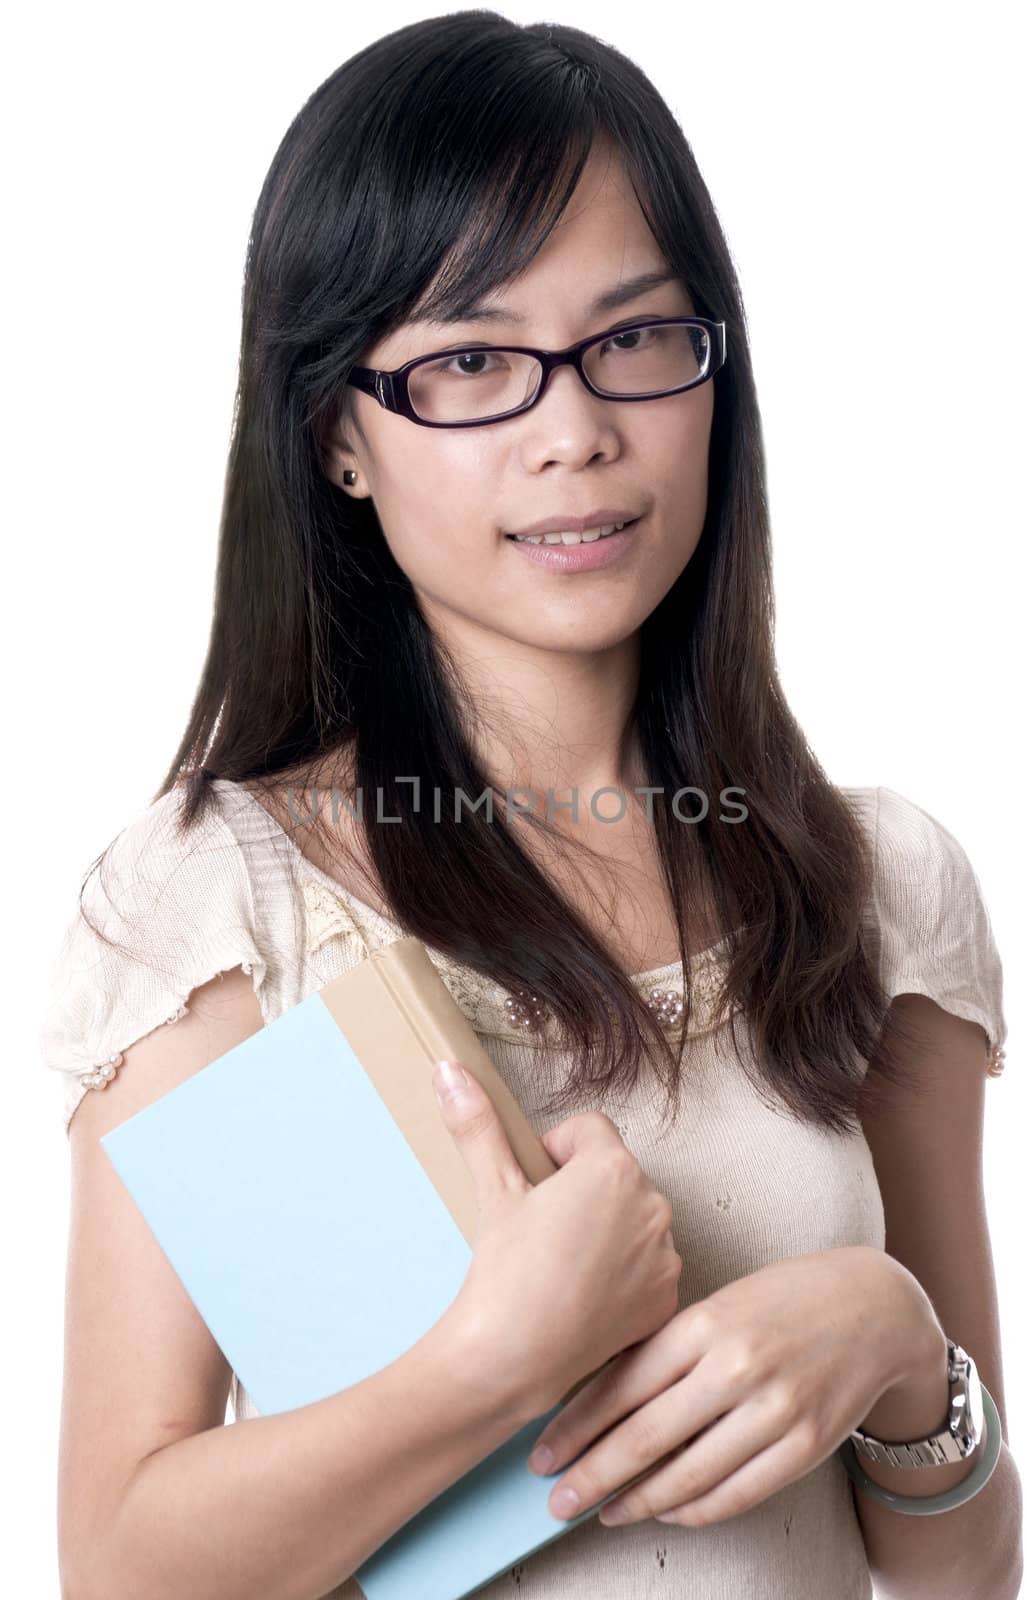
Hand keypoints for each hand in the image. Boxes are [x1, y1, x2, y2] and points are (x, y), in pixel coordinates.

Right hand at [431, 1060, 681, 1417]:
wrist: (514, 1359)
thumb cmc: (505, 1272)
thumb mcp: (494, 1190)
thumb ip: (478, 1124)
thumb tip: (449, 1069)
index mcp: (613, 1168)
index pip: (589, 1129)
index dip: (555, 1152)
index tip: (533, 1185)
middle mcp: (653, 1206)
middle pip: (615, 1173)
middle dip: (583, 1189)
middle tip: (544, 1229)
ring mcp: (666, 1255)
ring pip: (633, 1219)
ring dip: (606, 1229)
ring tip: (563, 1264)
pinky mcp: (667, 1298)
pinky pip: (648, 1265)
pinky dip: (622, 1273)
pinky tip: (585, 1295)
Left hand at [526, 1245, 940, 1527]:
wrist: (876, 1308)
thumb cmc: (783, 1301)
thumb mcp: (719, 1305)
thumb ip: (668, 1347)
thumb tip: (600, 1399)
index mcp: (705, 1323)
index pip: (623, 1384)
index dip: (576, 1426)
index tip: (542, 1453)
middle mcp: (737, 1366)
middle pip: (646, 1436)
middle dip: (592, 1475)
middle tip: (556, 1500)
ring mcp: (775, 1409)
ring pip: (688, 1475)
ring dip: (638, 1501)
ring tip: (603, 1511)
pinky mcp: (807, 1445)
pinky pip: (736, 1493)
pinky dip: (694, 1509)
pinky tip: (665, 1511)